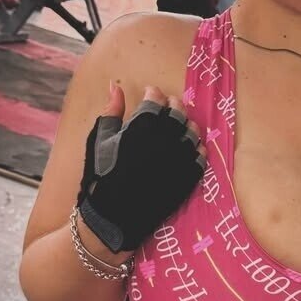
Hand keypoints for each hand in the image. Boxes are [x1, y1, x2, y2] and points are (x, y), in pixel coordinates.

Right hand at [77, 83, 207, 252]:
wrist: (114, 214)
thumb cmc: (103, 174)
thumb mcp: (100, 139)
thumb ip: (111, 111)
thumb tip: (115, 86)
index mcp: (142, 125)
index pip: (156, 99)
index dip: (154, 94)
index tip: (152, 96)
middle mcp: (165, 137)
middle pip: (178, 112)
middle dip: (172, 106)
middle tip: (166, 109)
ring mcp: (180, 157)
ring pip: (193, 131)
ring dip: (186, 126)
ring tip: (177, 128)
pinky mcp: (189, 175)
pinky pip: (200, 155)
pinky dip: (195, 148)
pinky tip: (187, 148)